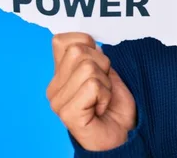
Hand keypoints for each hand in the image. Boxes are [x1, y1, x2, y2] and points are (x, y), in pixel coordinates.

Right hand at [46, 32, 136, 150]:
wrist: (122, 136)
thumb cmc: (115, 107)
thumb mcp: (107, 74)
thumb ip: (94, 58)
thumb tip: (90, 43)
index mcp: (60, 75)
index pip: (61, 40)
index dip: (86, 43)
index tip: (99, 64)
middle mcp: (54, 88)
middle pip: (78, 50)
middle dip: (102, 64)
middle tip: (103, 86)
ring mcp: (58, 101)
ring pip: (88, 67)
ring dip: (106, 82)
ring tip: (103, 99)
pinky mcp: (66, 113)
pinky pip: (92, 86)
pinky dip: (105, 95)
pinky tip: (101, 108)